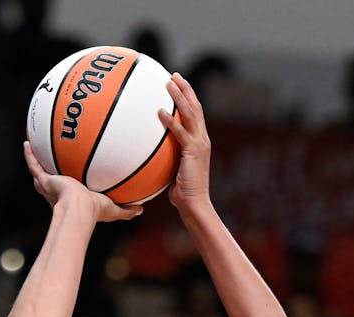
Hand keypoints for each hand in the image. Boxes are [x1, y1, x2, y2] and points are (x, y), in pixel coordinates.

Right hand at [22, 143, 141, 222]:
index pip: (72, 189)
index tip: (76, 174)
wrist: (78, 210)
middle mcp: (59, 192)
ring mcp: (50, 186)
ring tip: (35, 146)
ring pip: (41, 171)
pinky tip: (26, 143)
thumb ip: (126, 210)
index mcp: (74, 198)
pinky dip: (29, 155)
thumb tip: (141, 208)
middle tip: (54, 159)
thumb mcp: (114, 210)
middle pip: (54, 179)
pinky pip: (34, 165)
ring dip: (37, 160)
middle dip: (52, 171)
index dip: (72, 183)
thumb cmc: (94, 212)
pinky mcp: (44, 181)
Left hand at [159, 73, 210, 208]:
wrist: (195, 204)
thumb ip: (167, 157)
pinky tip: (158, 111)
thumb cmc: (183, 193)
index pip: (196, 114)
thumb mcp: (174, 170)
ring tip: (168, 83)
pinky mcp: (193, 152)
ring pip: (191, 114)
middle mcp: (203, 139)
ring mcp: (200, 145)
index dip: (188, 97)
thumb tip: (150, 153)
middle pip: (196, 107)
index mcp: (200, 142)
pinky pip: (180, 133)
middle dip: (185, 89)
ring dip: (179, 97)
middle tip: (174, 75)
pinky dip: (169, 121)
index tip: (178, 83)